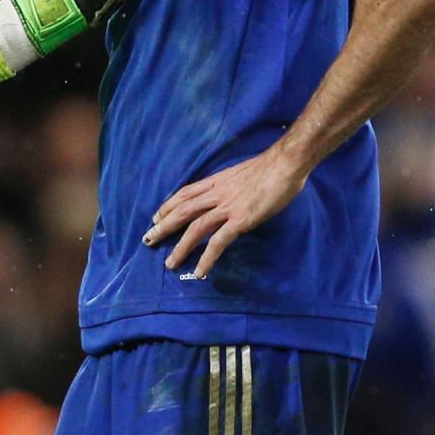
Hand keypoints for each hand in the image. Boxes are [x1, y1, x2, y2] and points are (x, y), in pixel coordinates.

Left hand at [145, 147, 309, 278]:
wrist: (285, 163)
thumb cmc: (270, 167)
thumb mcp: (241, 173)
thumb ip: (230, 186)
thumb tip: (228, 196)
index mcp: (216, 181)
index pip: (185, 194)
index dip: (168, 206)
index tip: (157, 217)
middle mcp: (216, 193)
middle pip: (183, 210)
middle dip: (164, 226)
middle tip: (148, 240)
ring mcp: (227, 207)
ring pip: (195, 228)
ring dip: (180, 247)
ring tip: (169, 264)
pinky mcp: (240, 220)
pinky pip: (218, 241)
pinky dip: (207, 258)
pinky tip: (200, 271)